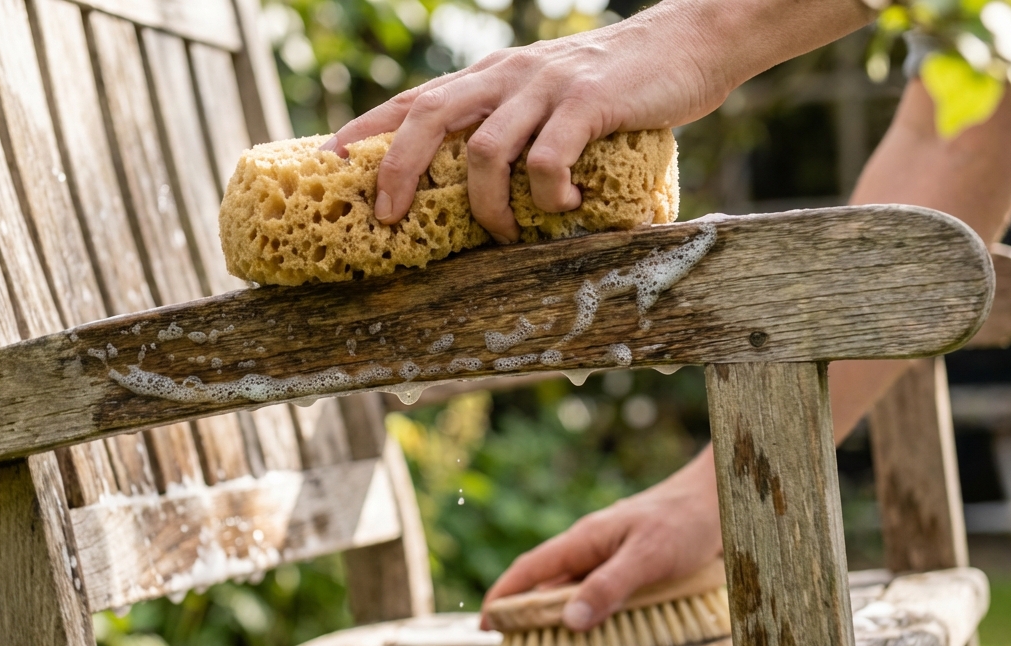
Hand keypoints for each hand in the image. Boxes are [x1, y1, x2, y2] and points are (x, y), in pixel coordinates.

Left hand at [326, 0, 732, 243]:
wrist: (685, 44)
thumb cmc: (614, 85)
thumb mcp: (545, 95)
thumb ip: (509, 125)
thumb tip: (477, 185)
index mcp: (488, 77)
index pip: (411, 100)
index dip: (363, 130)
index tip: (325, 163)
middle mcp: (505, 75)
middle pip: (428, 119)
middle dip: (397, 172)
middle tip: (388, 220)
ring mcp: (545, 87)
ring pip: (486, 150)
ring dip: (486, 207)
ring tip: (505, 235)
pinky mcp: (588, 102)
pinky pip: (548, 158)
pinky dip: (548, 195)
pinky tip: (565, 207)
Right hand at [480, 448, 722, 631]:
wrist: (722, 499)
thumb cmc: (684, 521)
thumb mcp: (648, 557)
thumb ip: (609, 587)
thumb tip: (569, 622)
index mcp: (584, 540)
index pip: (531, 569)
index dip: (505, 596)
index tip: (486, 624)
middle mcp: (592, 549)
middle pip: (548, 585)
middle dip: (528, 616)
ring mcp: (611, 557)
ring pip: (575, 592)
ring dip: (562, 619)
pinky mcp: (631, 567)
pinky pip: (600, 594)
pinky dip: (591, 615)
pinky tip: (597, 634)